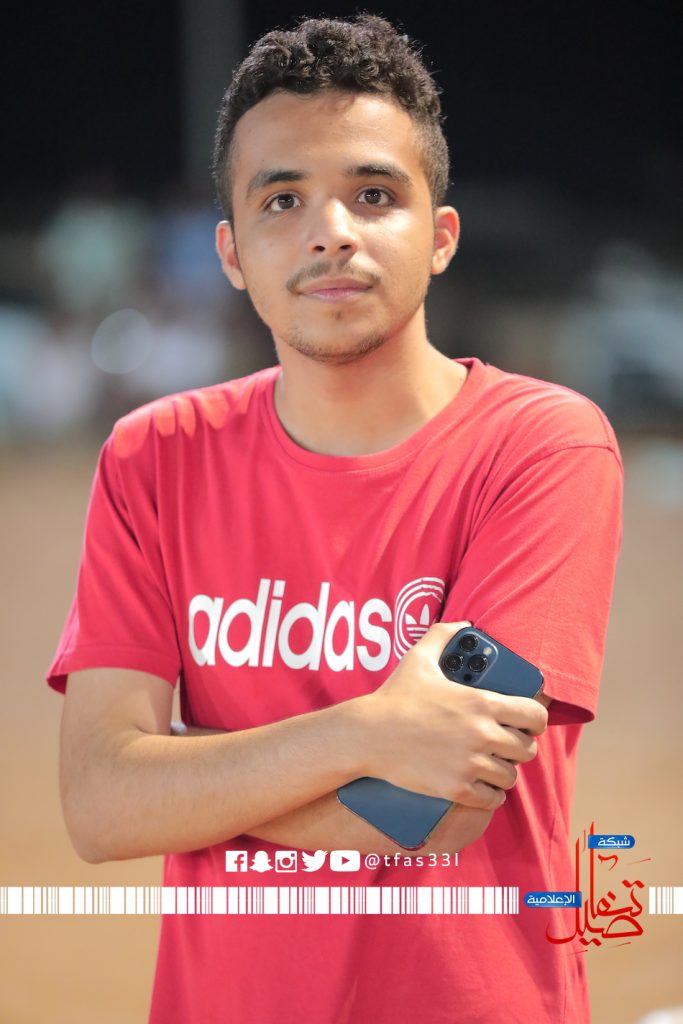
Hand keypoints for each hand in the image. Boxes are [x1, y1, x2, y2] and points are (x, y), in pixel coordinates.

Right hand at [359, 621, 547, 809]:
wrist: (369, 735)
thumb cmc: (395, 696)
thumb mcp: (419, 658)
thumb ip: (444, 634)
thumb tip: (464, 624)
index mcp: (482, 703)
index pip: (535, 716)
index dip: (535, 720)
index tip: (528, 722)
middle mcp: (482, 734)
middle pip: (527, 749)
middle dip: (519, 747)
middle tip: (506, 744)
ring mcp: (470, 763)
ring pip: (510, 776)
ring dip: (504, 771)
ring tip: (494, 765)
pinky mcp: (456, 787)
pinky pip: (492, 799)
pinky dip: (490, 794)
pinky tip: (484, 788)